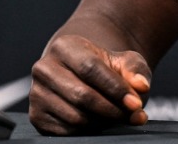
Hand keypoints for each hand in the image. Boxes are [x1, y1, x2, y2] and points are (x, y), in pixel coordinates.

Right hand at [29, 34, 151, 134]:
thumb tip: (141, 85)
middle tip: (133, 115)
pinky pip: (66, 131)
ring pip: (75, 117)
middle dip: (112, 109)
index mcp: (64, 47)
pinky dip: (88, 131)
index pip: (90, 69)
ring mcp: (36, 93)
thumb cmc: (104, 68)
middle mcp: (44, 68)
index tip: (136, 103)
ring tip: (116, 116)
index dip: (115, 88)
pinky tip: (98, 121)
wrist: (80, 75)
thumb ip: (135, 70)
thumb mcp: (123, 62)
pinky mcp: (36, 115)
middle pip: (82, 95)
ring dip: (102, 122)